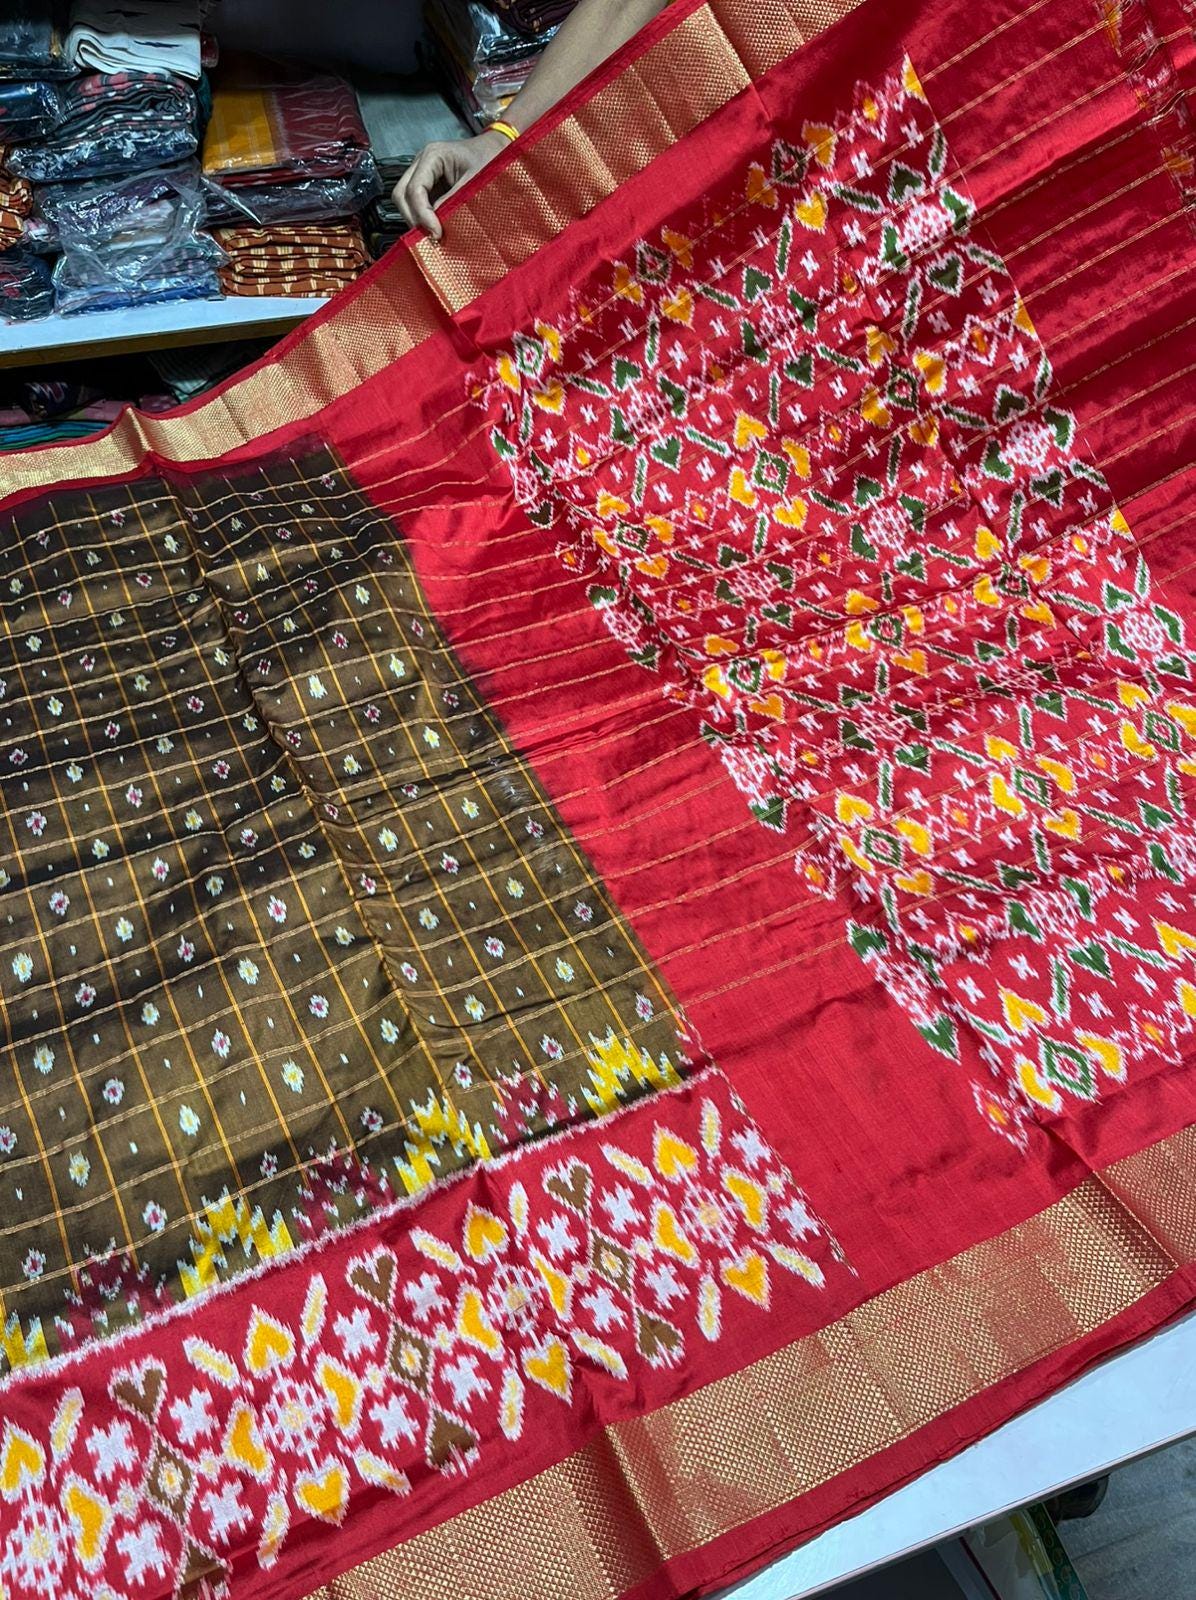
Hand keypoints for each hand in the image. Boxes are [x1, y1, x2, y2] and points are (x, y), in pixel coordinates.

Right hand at [393, 131, 508, 241]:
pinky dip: (423, 219)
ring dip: (416, 220)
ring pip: (405, 201)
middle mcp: (422, 163)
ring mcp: (422, 175)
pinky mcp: (428, 187)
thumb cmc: (490, 158)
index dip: (422, 214)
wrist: (496, 150)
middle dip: (413, 218)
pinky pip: (416, 205)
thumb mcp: (476, 181)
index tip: (436, 233)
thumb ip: (455, 201)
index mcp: (433, 155)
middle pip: (401, 194)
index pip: (415, 188)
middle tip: (430, 237)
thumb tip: (437, 224)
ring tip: (433, 236)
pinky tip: (435, 229)